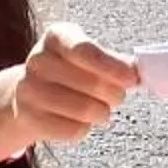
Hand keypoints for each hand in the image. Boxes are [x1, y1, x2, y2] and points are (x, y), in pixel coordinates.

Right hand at [0, 24, 137, 153]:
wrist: (29, 96)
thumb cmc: (70, 73)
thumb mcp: (90, 58)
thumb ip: (116, 63)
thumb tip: (139, 71)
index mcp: (56, 37)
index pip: (84, 49)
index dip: (111, 66)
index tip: (132, 79)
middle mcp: (38, 60)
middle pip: (91, 83)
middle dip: (114, 94)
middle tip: (116, 96)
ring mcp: (28, 89)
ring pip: (84, 109)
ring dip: (102, 113)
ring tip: (100, 109)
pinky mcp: (27, 117)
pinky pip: (72, 130)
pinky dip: (84, 128)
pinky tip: (78, 120)